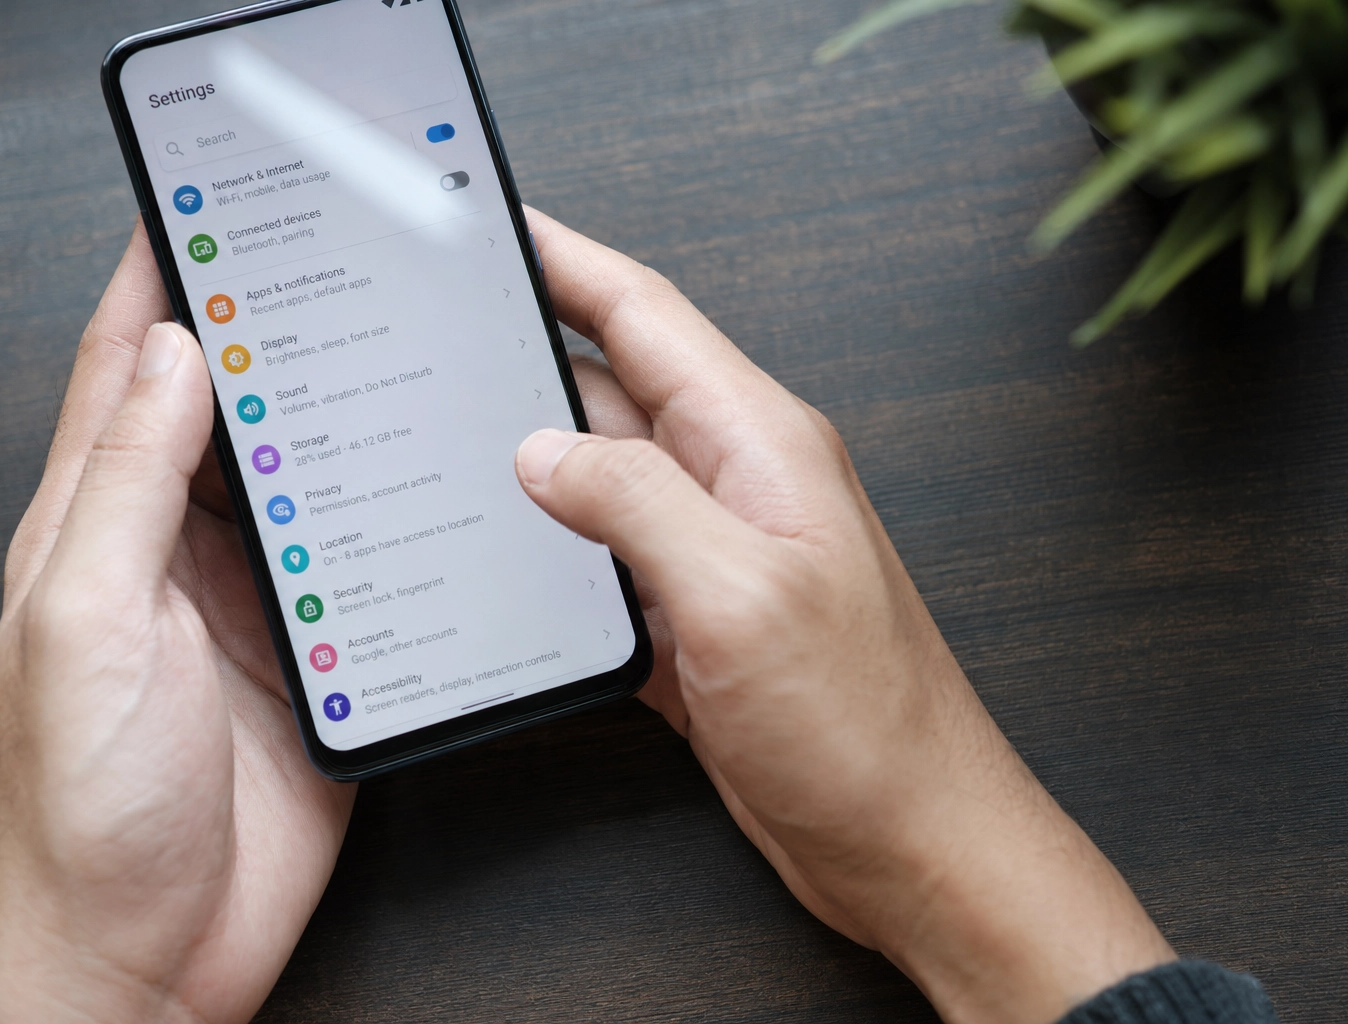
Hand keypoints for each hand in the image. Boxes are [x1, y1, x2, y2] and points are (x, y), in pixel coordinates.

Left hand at [0, 219, 355, 1023]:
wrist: (152, 951)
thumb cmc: (87, 813)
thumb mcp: (88, 623)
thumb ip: (125, 486)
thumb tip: (178, 360)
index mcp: (96, 528)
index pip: (128, 371)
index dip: (161, 278)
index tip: (204, 203)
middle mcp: (173, 552)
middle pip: (227, 407)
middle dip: (271, 325)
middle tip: (328, 253)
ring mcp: (252, 600)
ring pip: (302, 472)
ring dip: (337, 410)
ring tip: (387, 338)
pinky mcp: (318, 650)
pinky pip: (359, 553)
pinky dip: (389, 505)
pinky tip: (423, 475)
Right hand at [516, 208, 1176, 1023]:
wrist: (909, 841)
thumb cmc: (864, 727)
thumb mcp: (743, 597)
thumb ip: (638, 505)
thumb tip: (544, 448)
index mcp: (761, 445)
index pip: (645, 316)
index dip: (564, 261)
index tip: (495, 225)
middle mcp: (737, 484)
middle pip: (612, 386)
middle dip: (525, 353)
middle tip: (438, 332)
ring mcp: (715, 552)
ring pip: (601, 474)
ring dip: (531, 458)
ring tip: (444, 439)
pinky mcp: (694, 620)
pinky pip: (606, 559)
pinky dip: (553, 551)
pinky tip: (506, 559)